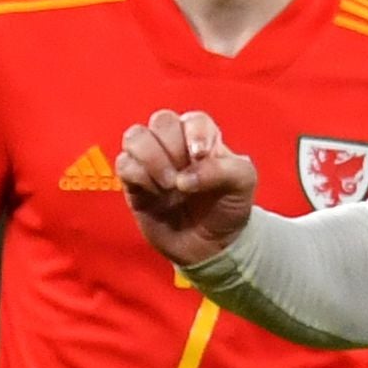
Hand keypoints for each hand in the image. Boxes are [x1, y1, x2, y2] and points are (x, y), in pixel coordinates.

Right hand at [115, 109, 257, 265]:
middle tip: (184, 176)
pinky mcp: (134, 184)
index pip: (193, 120)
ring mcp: (152, 163)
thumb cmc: (228, 209)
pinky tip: (156, 194)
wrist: (212, 248)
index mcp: (203, 139)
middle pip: (162, 121)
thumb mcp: (243, 184)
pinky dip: (139, 176)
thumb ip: (222, 170)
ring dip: (152, 158)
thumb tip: (184, 177)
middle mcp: (175, 146)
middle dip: (173, 147)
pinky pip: (124, 164)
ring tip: (169, 185)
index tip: (200, 156)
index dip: (195, 133)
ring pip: (136, 136)